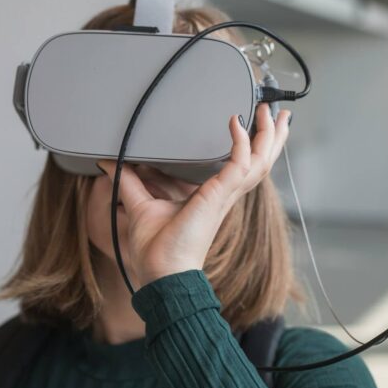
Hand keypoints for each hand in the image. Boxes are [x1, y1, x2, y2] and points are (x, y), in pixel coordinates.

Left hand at [97, 103, 290, 287]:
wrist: (161, 274)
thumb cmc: (156, 250)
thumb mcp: (140, 205)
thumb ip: (128, 181)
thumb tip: (109, 163)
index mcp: (214, 196)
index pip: (243, 166)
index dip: (253, 145)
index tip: (253, 123)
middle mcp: (225, 195)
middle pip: (261, 161)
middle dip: (272, 136)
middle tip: (278, 113)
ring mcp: (224, 195)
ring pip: (259, 161)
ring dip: (268, 136)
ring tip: (273, 113)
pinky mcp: (218, 196)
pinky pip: (238, 164)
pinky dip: (240, 143)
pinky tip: (235, 124)